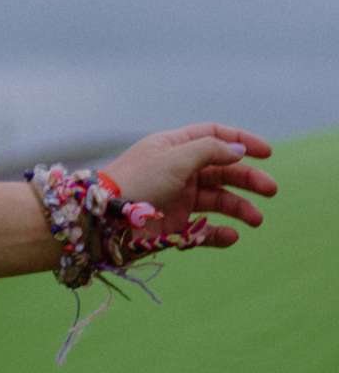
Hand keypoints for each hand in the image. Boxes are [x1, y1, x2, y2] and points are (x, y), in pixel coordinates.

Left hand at [101, 123, 276, 247]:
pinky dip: (219, 234)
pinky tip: (230, 236)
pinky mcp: (173, 226)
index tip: (266, 153)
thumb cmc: (136, 181)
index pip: (212, 136)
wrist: (103, 220)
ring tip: (256, 220)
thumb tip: (238, 149)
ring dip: (240, 208)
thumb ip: (209, 151)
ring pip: (217, 200)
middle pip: (222, 170)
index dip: (239, 141)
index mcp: (173, 148)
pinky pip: (204, 230)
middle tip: (270, 190)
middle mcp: (177, 171)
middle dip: (247, 179)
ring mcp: (176, 198)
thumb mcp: (175, 158)